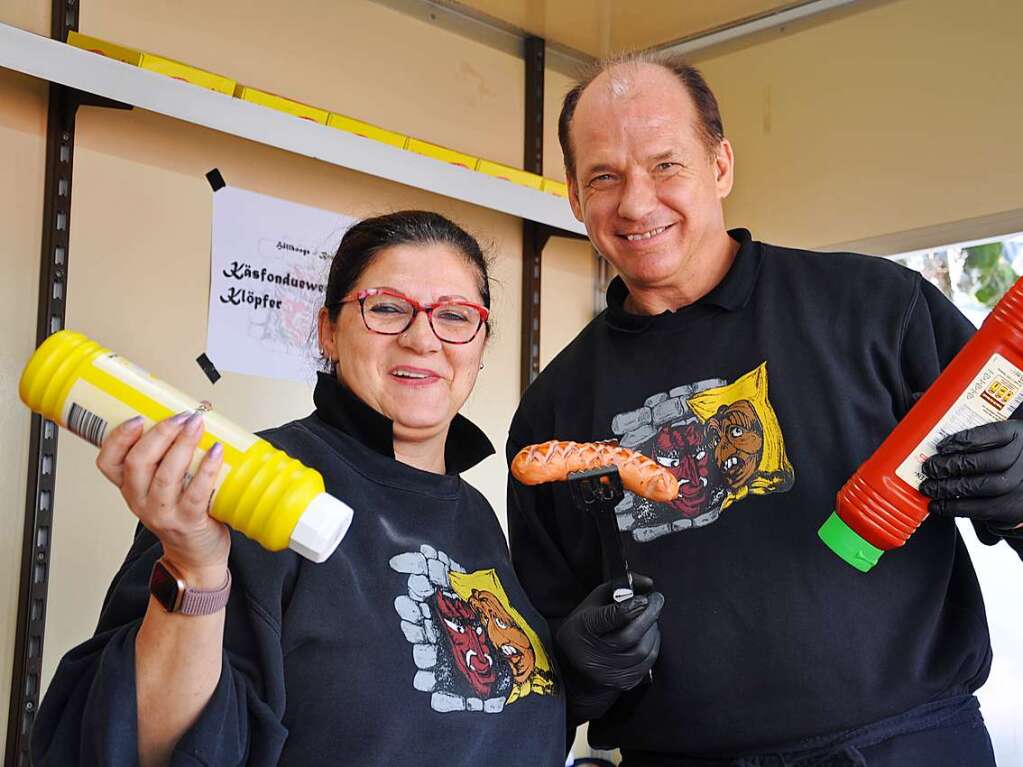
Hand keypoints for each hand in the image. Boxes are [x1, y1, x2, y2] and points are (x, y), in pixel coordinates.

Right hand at [96, 412, 229, 583]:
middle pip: (138, 462)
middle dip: (160, 433)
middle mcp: (141, 501)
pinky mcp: (188, 522)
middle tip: (181, 417)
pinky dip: (206, 469)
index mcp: (130, 488)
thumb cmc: (183, 515)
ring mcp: (163, 513)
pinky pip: (195, 493)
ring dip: (183, 445)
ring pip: (165, 475)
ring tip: (197, 426)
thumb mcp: (162, 487)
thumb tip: (189, 417)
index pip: (108, 462)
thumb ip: (166, 459)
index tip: (136, 418)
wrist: (196, 556)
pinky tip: (216, 451)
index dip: (117, 439)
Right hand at [557, 574, 662, 690]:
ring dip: (653, 631)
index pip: (610, 618)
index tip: (645, 597)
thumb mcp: (592, 602)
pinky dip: (654, 646)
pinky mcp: (622, 682)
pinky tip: (650, 636)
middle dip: (649, 615)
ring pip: (642, 650)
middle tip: (657, 601)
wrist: (571, 669)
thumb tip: (649, 583)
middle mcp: (593, 654)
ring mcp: (608, 672)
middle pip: (630, 635)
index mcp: (583, 628)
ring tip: (651, 618)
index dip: (631, 607)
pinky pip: (648, 663)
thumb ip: (619, 587)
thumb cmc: (586, 628)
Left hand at [920, 420, 1022, 531]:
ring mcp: (1020, 484)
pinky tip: (939, 505)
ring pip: (980, 487)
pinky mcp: (1014, 507)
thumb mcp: (1002, 440)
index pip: (991, 433)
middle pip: (982, 462)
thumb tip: (940, 441)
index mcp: (1017, 435)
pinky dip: (955, 507)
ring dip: (948, 488)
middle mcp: (1022, 459)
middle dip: (949, 466)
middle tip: (929, 468)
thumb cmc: (1007, 457)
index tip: (941, 446)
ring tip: (930, 487)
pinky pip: (981, 509)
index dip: (962, 440)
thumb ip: (979, 438)